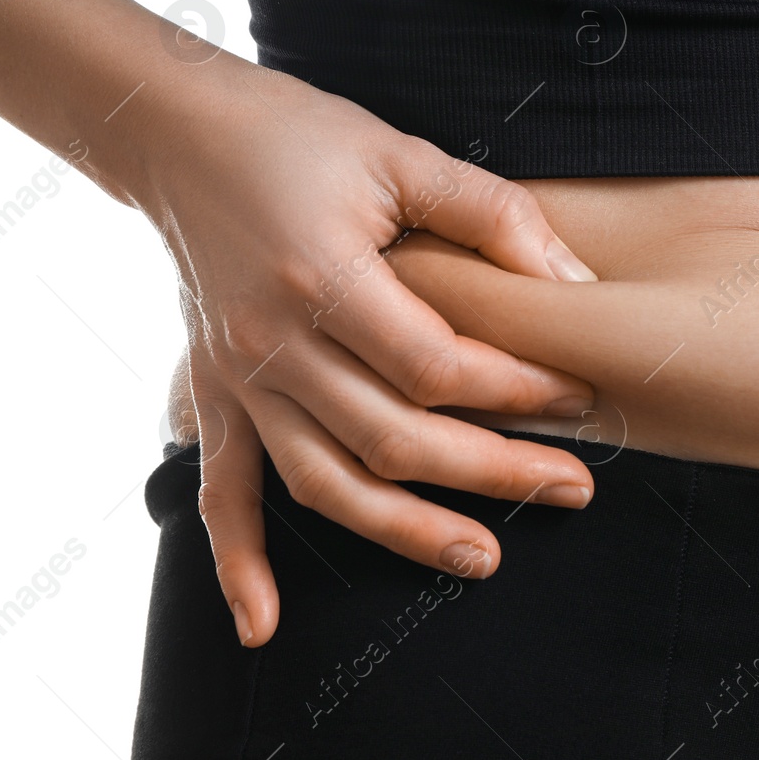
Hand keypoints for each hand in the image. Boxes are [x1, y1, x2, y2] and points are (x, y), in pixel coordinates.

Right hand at [145, 53, 601, 646]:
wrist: (179, 135)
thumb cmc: (300, 136)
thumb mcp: (403, 153)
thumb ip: (492, 215)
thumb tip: (576, 281)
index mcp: (324, 278)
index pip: (436, 366)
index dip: (515, 390)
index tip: (579, 395)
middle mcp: (273, 342)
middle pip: (393, 438)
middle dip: (494, 470)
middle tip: (574, 486)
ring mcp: (237, 377)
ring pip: (326, 482)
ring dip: (406, 530)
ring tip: (487, 557)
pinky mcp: (215, 393)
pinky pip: (222, 491)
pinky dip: (238, 562)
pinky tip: (265, 624)